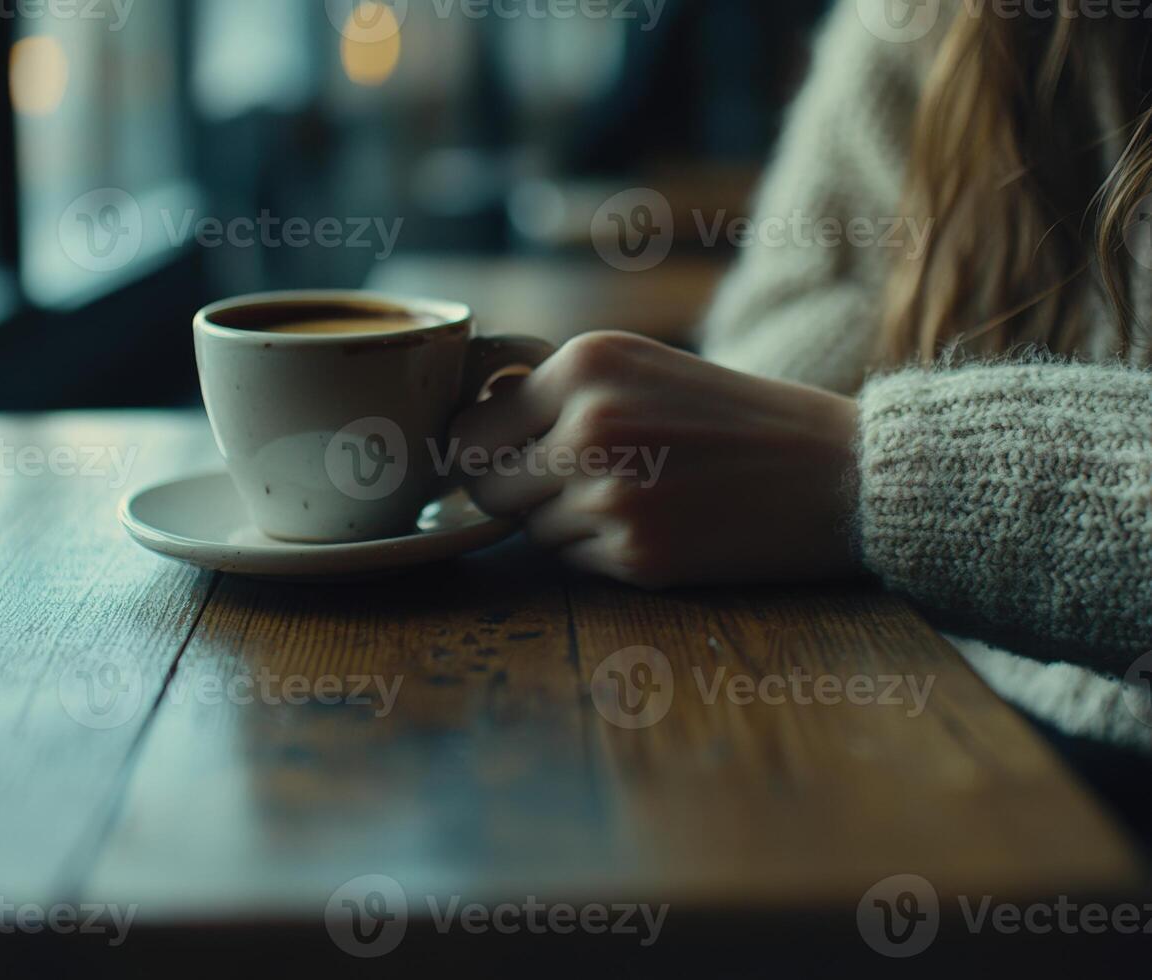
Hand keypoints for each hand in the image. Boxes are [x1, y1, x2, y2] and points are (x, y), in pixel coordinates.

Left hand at [450, 332, 860, 587]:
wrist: (836, 473)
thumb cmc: (736, 417)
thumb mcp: (641, 367)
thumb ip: (553, 391)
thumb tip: (461, 434)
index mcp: (585, 363)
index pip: (467, 431)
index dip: (484, 453)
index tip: (506, 460)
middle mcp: (589, 423)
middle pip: (486, 488)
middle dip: (518, 492)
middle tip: (572, 483)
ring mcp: (611, 494)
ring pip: (532, 529)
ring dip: (567, 522)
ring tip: (640, 495)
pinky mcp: (638, 555)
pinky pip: (575, 562)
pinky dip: (605, 552)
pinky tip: (662, 524)